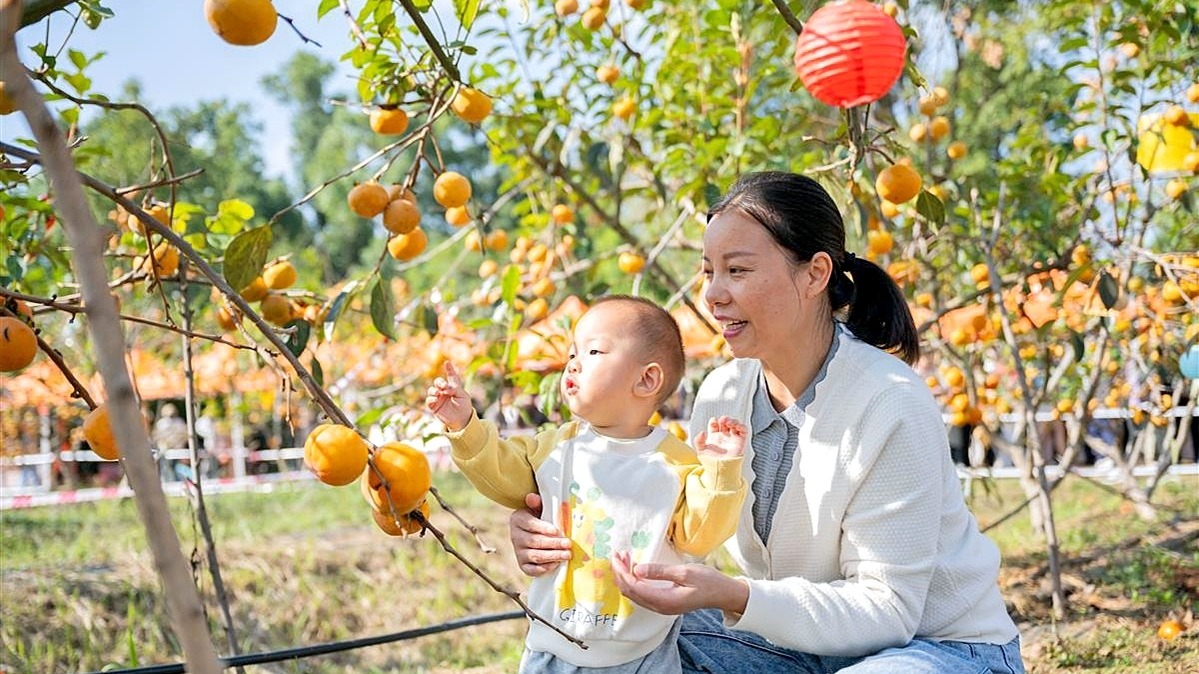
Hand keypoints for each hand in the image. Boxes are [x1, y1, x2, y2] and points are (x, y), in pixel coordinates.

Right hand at [425, 362, 472, 430]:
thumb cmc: (464, 407)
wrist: (462, 420)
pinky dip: (431, 398)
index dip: (449, 369)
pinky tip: (436, 399)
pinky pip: (429, 400)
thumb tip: (445, 388)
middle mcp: (444, 392)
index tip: (447, 363)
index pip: (450, 376)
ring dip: (434, 390)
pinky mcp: (434, 406)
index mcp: (453, 387)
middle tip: (444, 386)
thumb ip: (455, 388)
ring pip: (431, 390)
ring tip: (439, 394)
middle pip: (438, 382)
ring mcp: (439, 399)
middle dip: (440, 382)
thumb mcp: (463, 396)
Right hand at [509, 493, 571, 576]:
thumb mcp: (538, 507)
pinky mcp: (522, 564)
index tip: (556, 530)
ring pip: (535, 556)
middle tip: (568, 544)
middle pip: (534, 541)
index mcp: (517, 520)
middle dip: (553, 543)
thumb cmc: (539, 517)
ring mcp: (518, 552)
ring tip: (567, 554)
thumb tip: (532, 497)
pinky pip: (531, 569)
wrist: (531, 532)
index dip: (542, 528)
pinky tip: (556, 564)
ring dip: (552, 556)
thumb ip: (537, 503)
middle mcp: (515, 536)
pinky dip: (544, 568)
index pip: (529, 524)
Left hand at [611, 551, 748, 615]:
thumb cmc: (708, 581)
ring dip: (626, 577)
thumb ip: (659, 572)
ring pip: (635, 594)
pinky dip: (635, 581)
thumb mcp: (684, 572)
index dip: (622, 571)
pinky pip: (642, 594)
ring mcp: (661, 607)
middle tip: (617, 554)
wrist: (723, 594)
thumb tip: (637, 569)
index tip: (617, 556)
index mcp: (663, 600)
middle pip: (630, 592)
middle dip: (620, 573)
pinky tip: (635, 569)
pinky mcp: (664, 603)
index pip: (633, 586)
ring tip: (624, 559)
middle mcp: (659, 607)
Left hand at [694, 416, 746, 458]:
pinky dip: (741, 426)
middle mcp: (723, 436)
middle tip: (723, 420)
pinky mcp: (740, 442)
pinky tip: (737, 426)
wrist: (720, 472)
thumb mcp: (701, 451)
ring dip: (733, 421)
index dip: (714, 421)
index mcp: (714, 436)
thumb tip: (702, 432)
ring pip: (734, 425)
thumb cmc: (710, 462)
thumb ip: (698, 441)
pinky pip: (743, 431)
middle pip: (725, 423)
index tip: (713, 422)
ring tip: (729, 423)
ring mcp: (732, 438)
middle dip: (724, 419)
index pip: (714, 424)